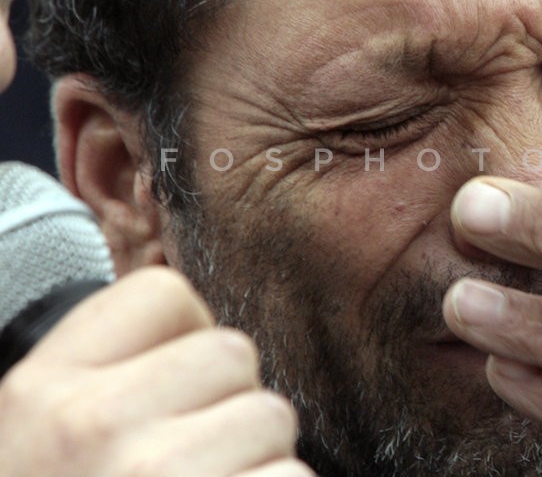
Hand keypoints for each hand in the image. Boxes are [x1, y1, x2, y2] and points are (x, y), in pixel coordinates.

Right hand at [0, 267, 313, 476]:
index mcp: (44, 388)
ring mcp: (157, 470)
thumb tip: (196, 334)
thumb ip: (105, 375)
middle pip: (233, 352)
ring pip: (272, 416)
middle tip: (193, 460)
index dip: (188, 337)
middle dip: (229, 405)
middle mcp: (94, 420)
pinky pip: (294, 475)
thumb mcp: (36, 435)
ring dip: (258, 460)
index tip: (174, 390)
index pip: (165, 294)